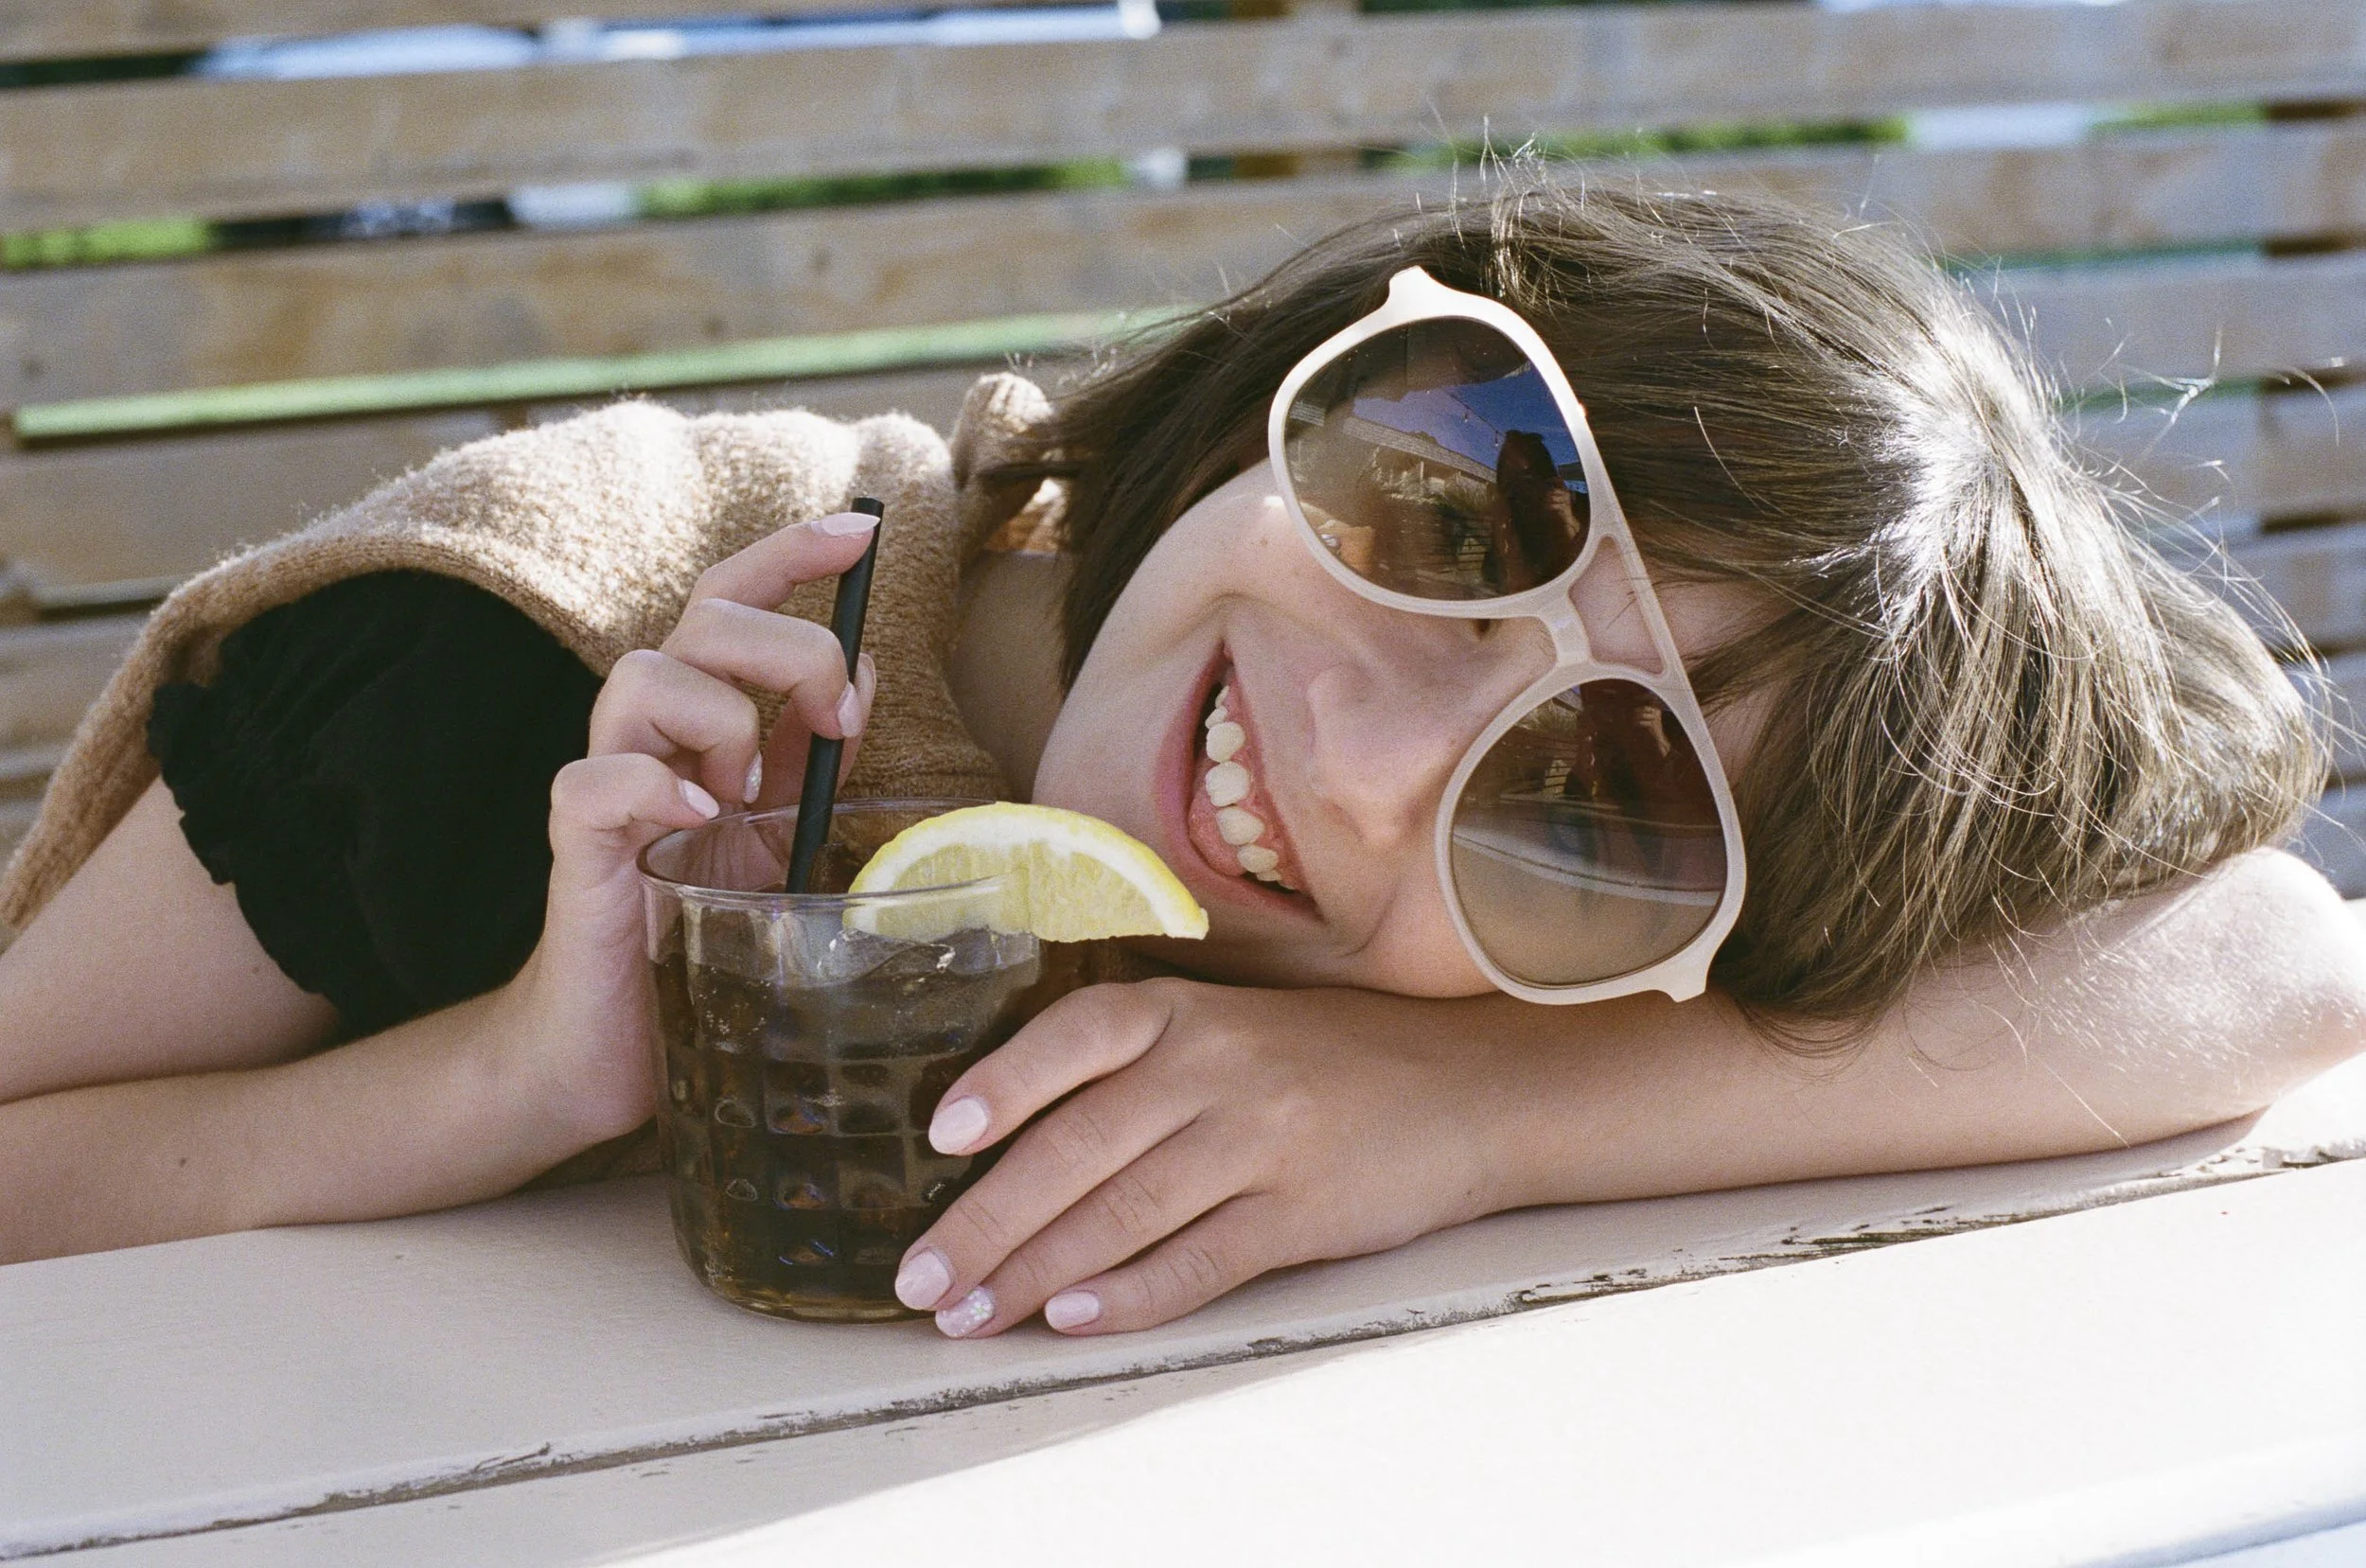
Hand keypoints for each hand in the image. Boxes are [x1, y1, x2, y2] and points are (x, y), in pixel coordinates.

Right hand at [508, 511, 882, 1145]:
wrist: (618, 1047)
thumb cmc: (700, 937)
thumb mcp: (780, 838)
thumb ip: (812, 758)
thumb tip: (867, 671)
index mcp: (704, 724)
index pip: (733, 599)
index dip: (791, 552)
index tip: (863, 527)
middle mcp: (650, 738)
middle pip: (702, 620)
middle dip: (788, 645)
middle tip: (838, 719)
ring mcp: (608, 788)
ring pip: (643, 676)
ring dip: (720, 718)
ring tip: (748, 795)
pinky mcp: (575, 851)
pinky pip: (593, 782)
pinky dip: (652, 787)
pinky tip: (700, 821)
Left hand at [890, 978, 1531, 1336]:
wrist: (1464, 1087)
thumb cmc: (1322, 1061)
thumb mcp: (1225, 1030)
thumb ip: (1130, 1071)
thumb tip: (1004, 1146)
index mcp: (1182, 1012)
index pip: (1074, 1037)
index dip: (1003, 1085)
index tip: (939, 1137)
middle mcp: (1215, 1066)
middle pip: (1079, 1147)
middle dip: (987, 1220)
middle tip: (920, 1280)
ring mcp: (1260, 1139)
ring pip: (1124, 1210)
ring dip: (1035, 1272)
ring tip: (970, 1317)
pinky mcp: (1301, 1211)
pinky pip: (1201, 1259)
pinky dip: (1133, 1294)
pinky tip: (1076, 1319)